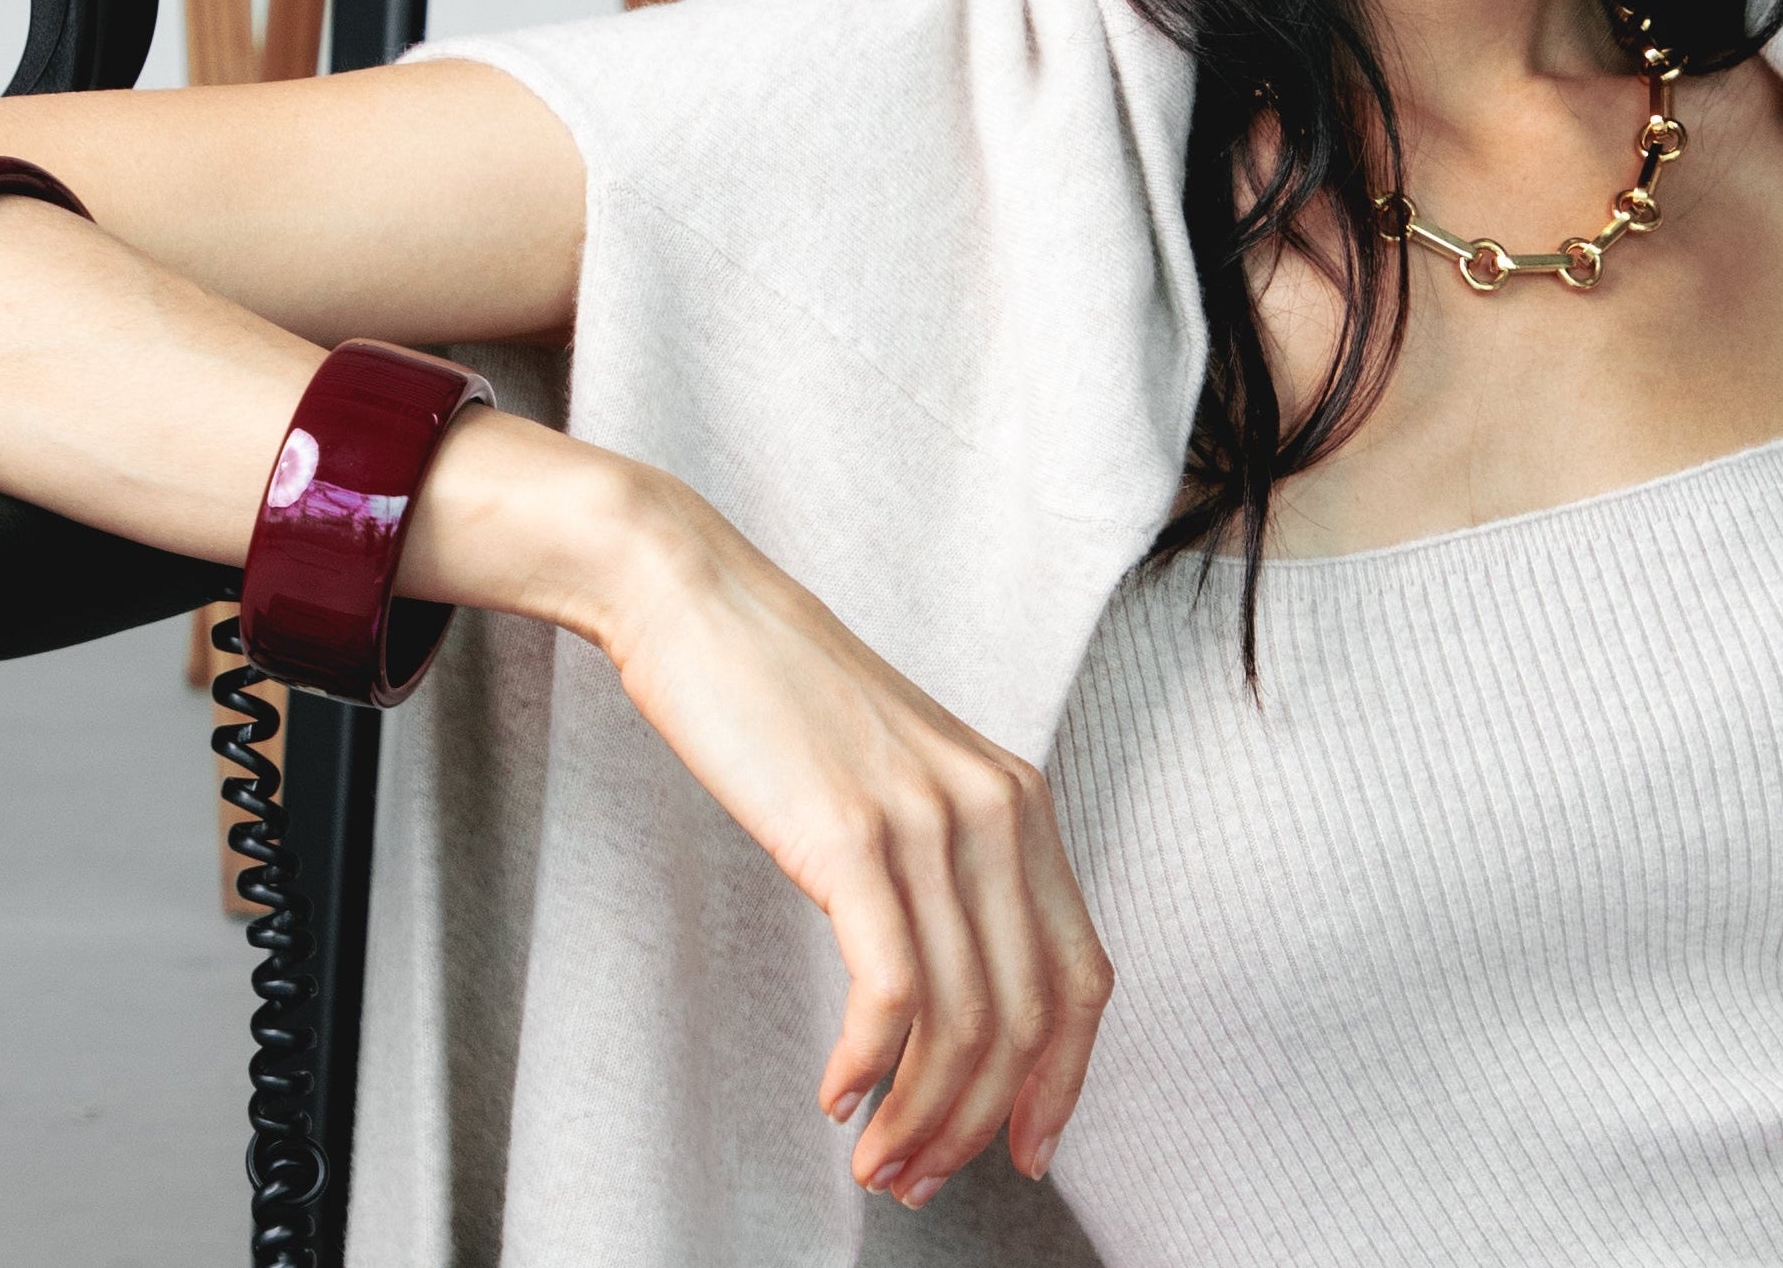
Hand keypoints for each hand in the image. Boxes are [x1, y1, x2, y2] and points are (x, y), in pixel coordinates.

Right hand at [587, 466, 1113, 1207]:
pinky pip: (891, 987)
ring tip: (876, 1162)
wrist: (700, 605)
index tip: (1024, 1152)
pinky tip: (836, 1094)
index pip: (1082, 977)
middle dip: (981, 1122)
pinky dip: (871, 1062)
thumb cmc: (786, 703)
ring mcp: (928, 820)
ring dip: (922, 1115)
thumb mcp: (899, 783)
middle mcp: (995, 810)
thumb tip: (950, 998)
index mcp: (1018, 802)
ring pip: (964, 1016)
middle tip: (919, 1178)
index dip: (1062, 1082)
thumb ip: (944, 867)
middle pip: (1029, 1016)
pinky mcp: (852, 834)